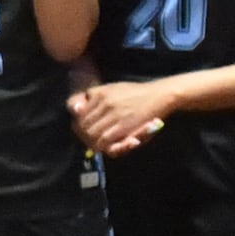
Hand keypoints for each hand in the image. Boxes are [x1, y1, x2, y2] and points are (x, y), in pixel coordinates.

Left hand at [68, 75, 182, 157]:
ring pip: (92, 134)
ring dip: (93, 143)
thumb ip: (93, 97)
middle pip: (82, 125)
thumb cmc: (136, 94)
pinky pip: (105, 139)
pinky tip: (106, 147)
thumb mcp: (112, 89)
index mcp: (99, 93)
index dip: (77, 125)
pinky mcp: (123, 125)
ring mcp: (113, 113)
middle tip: (89, 142)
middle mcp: (103, 102)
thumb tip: (76, 110)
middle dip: (83, 136)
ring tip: (98, 145)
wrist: (158, 95)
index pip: (78, 113)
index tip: (81, 130)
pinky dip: (104, 146)